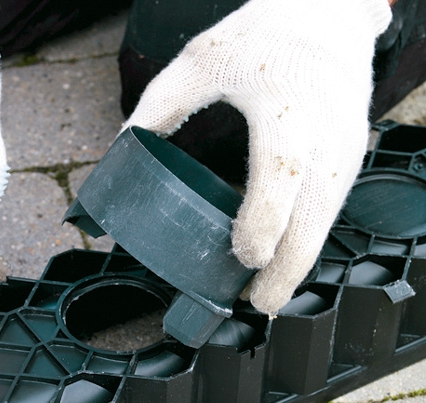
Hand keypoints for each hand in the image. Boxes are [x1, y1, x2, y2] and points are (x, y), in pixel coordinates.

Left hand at [122, 0, 391, 312]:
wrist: (324, 12)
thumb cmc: (259, 35)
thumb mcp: (200, 61)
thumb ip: (161, 106)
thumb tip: (120, 151)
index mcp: (284, 103)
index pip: (282, 171)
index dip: (266, 218)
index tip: (245, 256)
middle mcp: (325, 128)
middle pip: (316, 209)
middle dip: (289, 263)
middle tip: (258, 304)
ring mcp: (345, 141)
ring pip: (330, 213)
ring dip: (302, 258)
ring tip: (266, 296)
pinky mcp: (352, 150)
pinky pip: (333, 202)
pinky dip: (311, 236)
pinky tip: (286, 260)